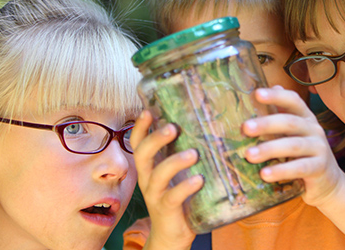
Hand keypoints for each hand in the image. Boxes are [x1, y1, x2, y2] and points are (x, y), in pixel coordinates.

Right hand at [131, 110, 198, 249]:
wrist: (172, 235)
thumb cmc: (180, 198)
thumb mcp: (179, 173)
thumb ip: (184, 153)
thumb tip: (205, 127)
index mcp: (151, 167)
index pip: (139, 143)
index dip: (141, 127)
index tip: (149, 110)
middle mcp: (148, 179)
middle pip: (142, 154)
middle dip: (156, 139)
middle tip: (173, 127)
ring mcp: (155, 195)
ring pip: (157, 175)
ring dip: (174, 162)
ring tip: (193, 154)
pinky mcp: (166, 210)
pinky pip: (172, 197)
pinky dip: (185, 187)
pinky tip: (199, 179)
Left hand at [243, 86, 344, 206]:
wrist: (328, 182)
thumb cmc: (303, 155)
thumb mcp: (291, 135)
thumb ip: (277, 117)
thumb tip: (257, 93)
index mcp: (305, 118)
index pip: (293, 101)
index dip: (276, 96)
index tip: (257, 94)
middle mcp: (314, 129)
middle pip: (290, 122)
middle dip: (266, 124)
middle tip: (245, 128)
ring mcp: (319, 148)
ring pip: (293, 145)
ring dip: (269, 149)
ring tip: (249, 155)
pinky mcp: (320, 167)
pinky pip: (299, 167)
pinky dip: (281, 170)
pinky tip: (265, 174)